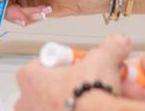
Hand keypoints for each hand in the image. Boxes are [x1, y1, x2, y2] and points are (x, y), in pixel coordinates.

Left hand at [14, 34, 128, 110]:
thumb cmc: (89, 97)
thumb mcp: (102, 63)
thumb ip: (110, 48)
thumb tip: (120, 40)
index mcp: (29, 76)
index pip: (47, 64)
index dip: (68, 66)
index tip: (82, 71)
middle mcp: (24, 100)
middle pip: (48, 87)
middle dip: (66, 88)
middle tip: (87, 90)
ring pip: (49, 107)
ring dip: (66, 105)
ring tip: (86, 105)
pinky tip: (84, 110)